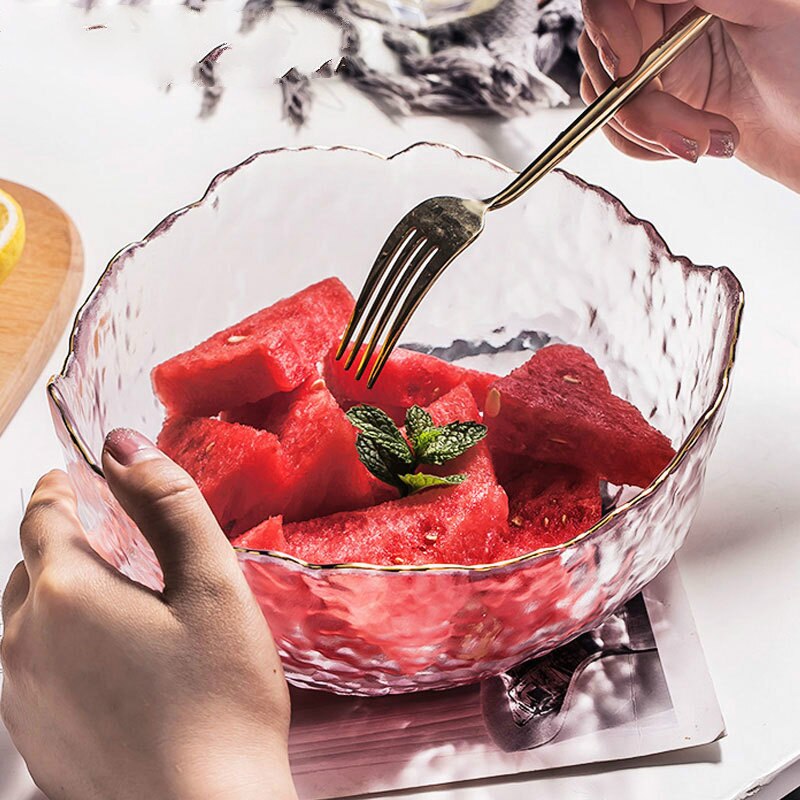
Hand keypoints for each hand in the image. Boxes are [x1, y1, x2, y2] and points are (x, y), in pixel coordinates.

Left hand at [1, 429, 296, 799]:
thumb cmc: (219, 700)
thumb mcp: (212, 585)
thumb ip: (169, 504)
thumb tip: (126, 446)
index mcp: (66, 593)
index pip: (43, 516)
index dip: (57, 490)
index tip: (70, 479)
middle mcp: (23, 641)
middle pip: (31, 568)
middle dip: (64, 545)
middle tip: (112, 544)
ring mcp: (19, 697)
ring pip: (27, 622)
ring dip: (62, 599)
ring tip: (118, 605)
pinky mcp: (31, 740)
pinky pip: (32, 670)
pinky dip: (62, 648)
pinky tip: (114, 668)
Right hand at [579, 0, 799, 190]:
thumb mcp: (767, 9)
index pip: (612, 0)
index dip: (608, 28)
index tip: (628, 65)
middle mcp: (667, 19)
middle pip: (604, 54)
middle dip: (637, 102)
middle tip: (687, 126)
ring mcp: (658, 64)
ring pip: (607, 97)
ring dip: (649, 132)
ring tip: (706, 139)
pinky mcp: (657, 105)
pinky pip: (616, 128)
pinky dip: (645, 147)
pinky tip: (694, 144)